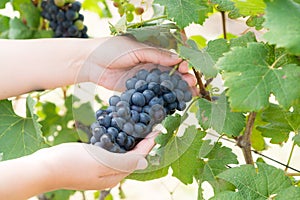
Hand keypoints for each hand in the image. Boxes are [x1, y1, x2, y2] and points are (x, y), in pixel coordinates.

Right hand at [33, 132, 156, 190]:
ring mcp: (100, 167)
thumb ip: (125, 162)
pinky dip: (116, 139)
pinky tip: (116, 129)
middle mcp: (110, 172)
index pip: (138, 157)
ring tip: (136, 124)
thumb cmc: (73, 164)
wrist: (45, 167)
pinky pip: (109, 149)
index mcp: (116, 174)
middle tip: (148, 123)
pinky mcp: (91, 160)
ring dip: (130, 138)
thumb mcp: (102, 162)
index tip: (157, 128)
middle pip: (132, 155)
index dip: (149, 143)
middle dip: (141, 140)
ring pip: (121, 151)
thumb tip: (145, 162)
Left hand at [81, 36, 196, 91]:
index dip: (182, 64)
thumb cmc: (112, 49)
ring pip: (163, 85)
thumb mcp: (136, 49)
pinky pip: (151, 94)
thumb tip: (178, 58)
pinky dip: (161, 98)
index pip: (172, 59)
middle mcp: (150, 66)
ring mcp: (144, 79)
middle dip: (183, 79)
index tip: (188, 69)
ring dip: (176, 90)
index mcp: (151, 52)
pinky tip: (171, 103)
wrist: (91, 62)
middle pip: (171, 73)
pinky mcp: (136, 90)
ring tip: (188, 95)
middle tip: (192, 85)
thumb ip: (156, 55)